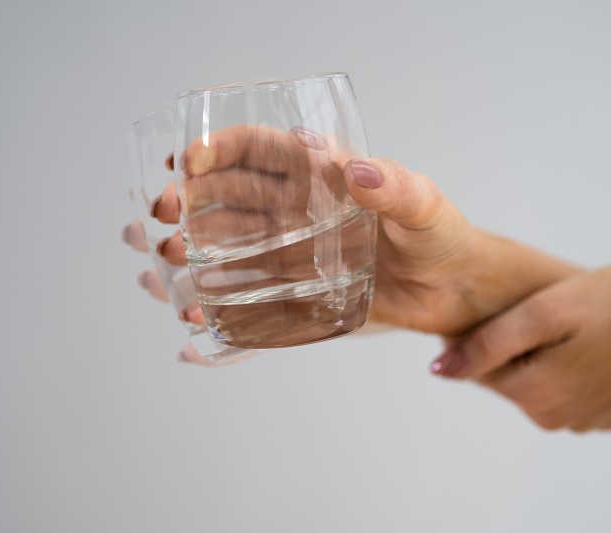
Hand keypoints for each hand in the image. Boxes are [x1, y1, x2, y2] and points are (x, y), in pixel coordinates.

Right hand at [143, 125, 577, 336]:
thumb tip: (356, 172)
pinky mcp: (300, 296)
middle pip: (225, 200)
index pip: (254, 150)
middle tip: (159, 218)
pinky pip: (252, 304)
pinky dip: (221, 315)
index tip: (184, 162)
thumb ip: (395, 187)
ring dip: (188, 257)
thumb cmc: (442, 234)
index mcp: (318, 175)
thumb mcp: (424, 205)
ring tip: (155, 268)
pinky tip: (192, 323)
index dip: (214, 150)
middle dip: (186, 204)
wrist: (455, 289)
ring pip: (226, 251)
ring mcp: (293, 255)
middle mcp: (296, 212)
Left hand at [431, 267, 610, 430]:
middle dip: (514, 344)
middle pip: (506, 375)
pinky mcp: (601, 414)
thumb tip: (439, 370)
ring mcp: (580, 421)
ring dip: (541, 353)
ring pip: (534, 379)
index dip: (484, 334)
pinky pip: (564, 387)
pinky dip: (567, 364)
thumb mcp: (542, 313)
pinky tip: (588, 343)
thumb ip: (486, 344)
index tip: (509, 310)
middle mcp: (553, 419)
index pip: (477, 367)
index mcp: (534, 396)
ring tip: (571, 326)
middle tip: (545, 314)